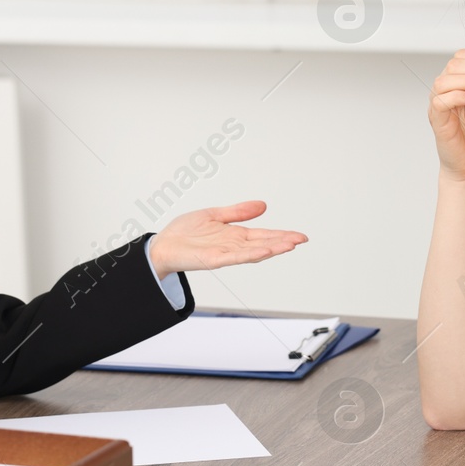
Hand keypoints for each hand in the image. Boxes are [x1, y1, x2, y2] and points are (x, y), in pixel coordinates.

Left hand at [147, 200, 306, 277]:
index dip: (281, 235)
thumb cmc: (184, 233)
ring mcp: (225, 253)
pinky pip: (235, 257)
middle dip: (282, 242)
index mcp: (235, 235)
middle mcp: (233, 246)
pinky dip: (251, 255)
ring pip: (253, 252)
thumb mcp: (215, 215)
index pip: (263, 235)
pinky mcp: (214, 259)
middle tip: (301, 239)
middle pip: (263, 243)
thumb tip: (263, 205)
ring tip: (290, 245)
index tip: (299, 236)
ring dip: (272, 249)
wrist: (163, 245)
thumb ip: (238, 212)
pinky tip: (264, 251)